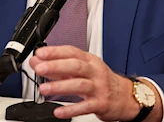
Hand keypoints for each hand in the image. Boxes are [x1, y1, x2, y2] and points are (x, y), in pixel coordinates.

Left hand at [29, 45, 158, 121]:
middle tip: (39, 68)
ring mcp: (99, 87)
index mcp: (89, 60)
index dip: (55, 51)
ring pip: (79, 84)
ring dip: (60, 86)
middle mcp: (95, 71)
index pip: (71, 52)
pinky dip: (71, 109)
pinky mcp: (101, 103)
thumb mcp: (83, 70)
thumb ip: (59, 66)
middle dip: (56, 66)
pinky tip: (58, 111)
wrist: (126, 97)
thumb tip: (37, 61)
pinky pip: (85, 106)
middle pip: (75, 66)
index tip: (39, 53)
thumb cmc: (101, 81)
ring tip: (44, 89)